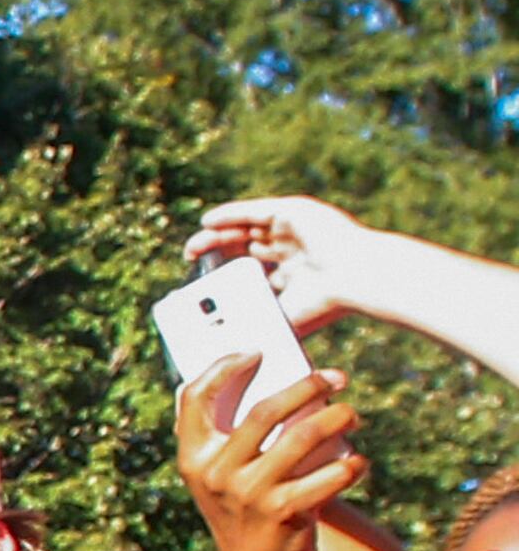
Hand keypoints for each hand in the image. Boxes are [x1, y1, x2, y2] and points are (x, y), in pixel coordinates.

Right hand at [174, 358, 364, 550]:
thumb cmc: (246, 511)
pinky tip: (359, 462)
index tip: (256, 351)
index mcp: (193, 458)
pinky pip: (330, 475)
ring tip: (352, 415)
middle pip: (264, 411)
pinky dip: (352, 465)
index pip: (195, 397)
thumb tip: (281, 383)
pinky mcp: (285, 511)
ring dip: (338, 419)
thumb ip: (233, 437)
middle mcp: (216, 472)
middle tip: (335, 378)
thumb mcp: (222, 475)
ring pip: (304, 437)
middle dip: (307, 386)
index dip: (224, 368)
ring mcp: (250, 493)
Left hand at [188, 197, 394, 331]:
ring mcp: (297, 227)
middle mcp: (297, 246)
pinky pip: (254, 210)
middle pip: (247, 244)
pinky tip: (207, 221)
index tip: (206, 280)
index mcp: (298, 271)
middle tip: (191, 259)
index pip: (256, 266)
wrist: (358, 278)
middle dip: (217, 251)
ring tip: (193, 245)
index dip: (229, 270)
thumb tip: (232, 340)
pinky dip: (229, 214)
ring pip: (247, 226)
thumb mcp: (284, 312)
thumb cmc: (329, 302)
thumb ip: (260, 318)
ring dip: (217, 234)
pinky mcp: (295, 210)